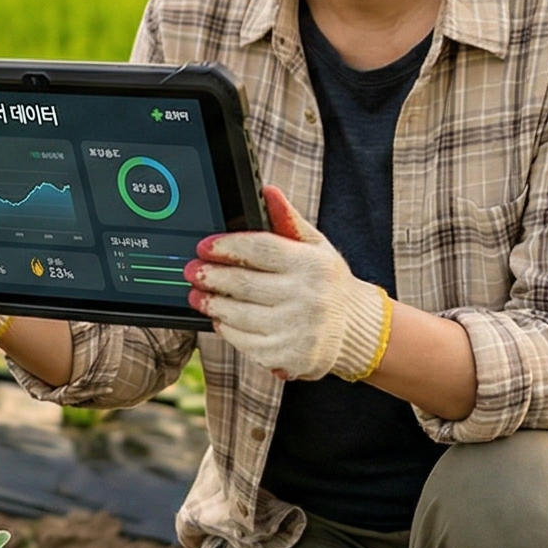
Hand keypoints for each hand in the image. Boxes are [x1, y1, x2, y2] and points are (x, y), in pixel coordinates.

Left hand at [186, 186, 391, 381]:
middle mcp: (306, 297)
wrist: (356, 329)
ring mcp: (296, 329)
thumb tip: (268, 191)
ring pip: (239, 315)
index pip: (259, 249)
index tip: (204, 247)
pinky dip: (227, 329)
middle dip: (210, 276)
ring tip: (199, 295)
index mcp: (312, 265)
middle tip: (192, 271)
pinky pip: (245, 341)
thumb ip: (288, 220)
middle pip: (243, 284)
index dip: (226, 247)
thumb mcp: (316, 246)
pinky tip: (221, 319)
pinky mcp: (287, 355)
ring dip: (212, 304)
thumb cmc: (328, 282)